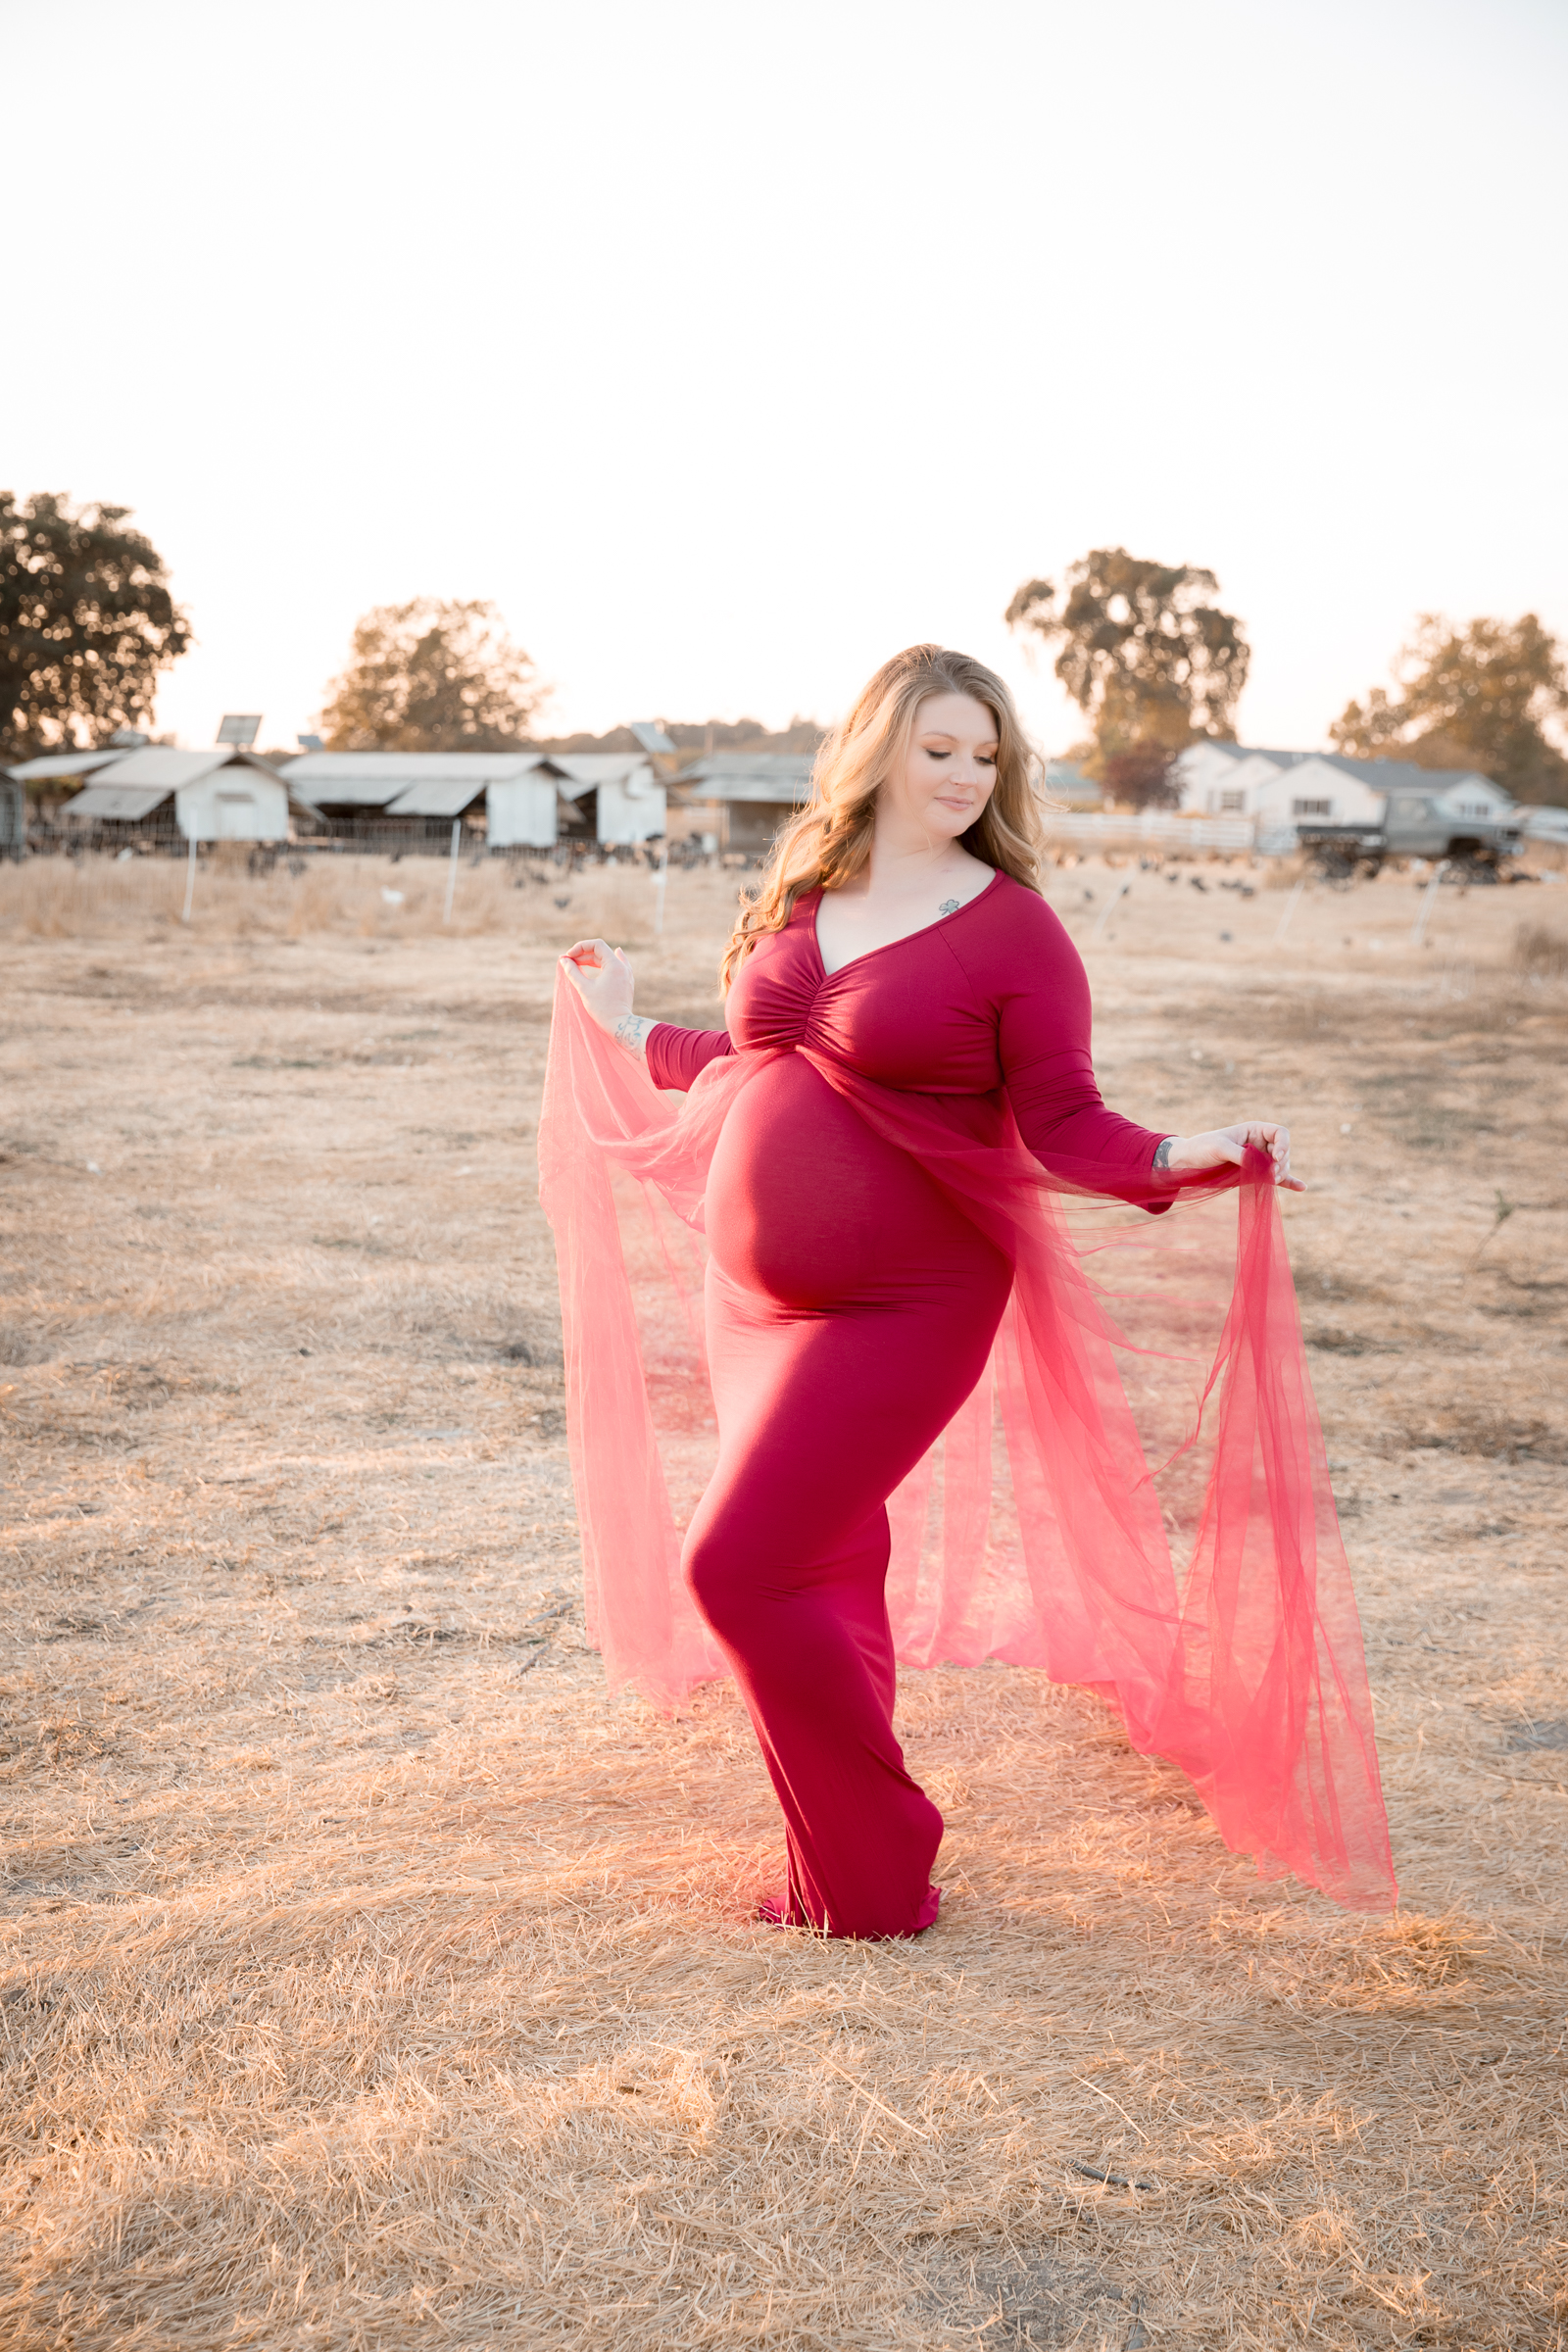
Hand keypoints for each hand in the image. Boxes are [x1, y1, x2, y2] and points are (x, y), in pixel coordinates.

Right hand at [561, 938, 633, 1033]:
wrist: (620, 1025)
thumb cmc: (602, 1008)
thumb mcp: (584, 988)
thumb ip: (573, 972)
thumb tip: (563, 960)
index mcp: (614, 964)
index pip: (596, 945)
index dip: (580, 947)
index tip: (569, 957)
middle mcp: (623, 966)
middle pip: (600, 952)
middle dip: (583, 955)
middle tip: (568, 963)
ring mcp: (626, 974)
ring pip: (607, 960)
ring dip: (592, 960)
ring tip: (578, 965)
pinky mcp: (626, 982)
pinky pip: (616, 966)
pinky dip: (607, 963)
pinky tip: (615, 953)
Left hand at [1167, 1121, 1302, 1189]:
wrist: (1189, 1162)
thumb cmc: (1202, 1148)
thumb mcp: (1219, 1148)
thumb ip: (1240, 1155)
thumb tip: (1260, 1165)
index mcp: (1254, 1130)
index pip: (1280, 1133)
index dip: (1283, 1144)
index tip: (1276, 1158)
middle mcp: (1260, 1144)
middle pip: (1284, 1152)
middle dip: (1281, 1164)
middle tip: (1270, 1176)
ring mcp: (1259, 1160)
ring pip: (1280, 1166)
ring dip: (1281, 1174)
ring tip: (1271, 1181)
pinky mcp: (1255, 1174)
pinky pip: (1277, 1178)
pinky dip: (1289, 1182)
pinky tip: (1301, 1187)